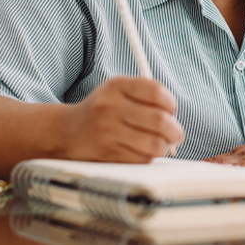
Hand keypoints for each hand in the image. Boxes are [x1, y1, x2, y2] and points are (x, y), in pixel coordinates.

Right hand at [58, 77, 182, 162]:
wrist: (67, 131)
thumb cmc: (103, 110)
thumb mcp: (118, 91)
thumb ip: (146, 94)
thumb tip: (174, 115)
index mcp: (116, 86)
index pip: (156, 92)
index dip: (171, 103)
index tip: (172, 111)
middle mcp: (110, 107)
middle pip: (159, 120)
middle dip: (175, 130)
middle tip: (177, 134)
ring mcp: (108, 132)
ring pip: (154, 143)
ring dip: (164, 146)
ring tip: (162, 144)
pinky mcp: (107, 154)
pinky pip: (142, 159)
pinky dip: (149, 157)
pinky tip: (144, 151)